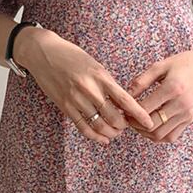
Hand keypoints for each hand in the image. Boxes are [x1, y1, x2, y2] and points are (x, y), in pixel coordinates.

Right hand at [13, 26, 155, 144]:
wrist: (43, 53)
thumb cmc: (72, 57)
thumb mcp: (95, 65)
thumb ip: (108, 83)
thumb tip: (123, 102)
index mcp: (101, 77)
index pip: (125, 100)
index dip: (139, 114)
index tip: (149, 123)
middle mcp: (90, 90)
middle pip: (114, 118)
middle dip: (124, 126)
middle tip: (127, 126)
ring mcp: (76, 99)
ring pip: (99, 125)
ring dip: (111, 133)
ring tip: (115, 133)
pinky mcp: (64, 106)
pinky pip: (83, 127)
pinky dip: (95, 136)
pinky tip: (103, 139)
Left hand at [124, 44, 192, 143]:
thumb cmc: (184, 64)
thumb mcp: (161, 66)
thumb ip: (142, 80)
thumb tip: (126, 95)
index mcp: (172, 88)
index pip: (145, 109)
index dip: (130, 112)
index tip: (122, 109)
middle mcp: (181, 104)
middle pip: (151, 125)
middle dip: (135, 125)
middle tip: (127, 118)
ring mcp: (187, 114)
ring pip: (160, 135)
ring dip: (145, 132)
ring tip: (137, 123)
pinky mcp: (190, 120)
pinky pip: (171, 137)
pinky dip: (158, 136)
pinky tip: (151, 126)